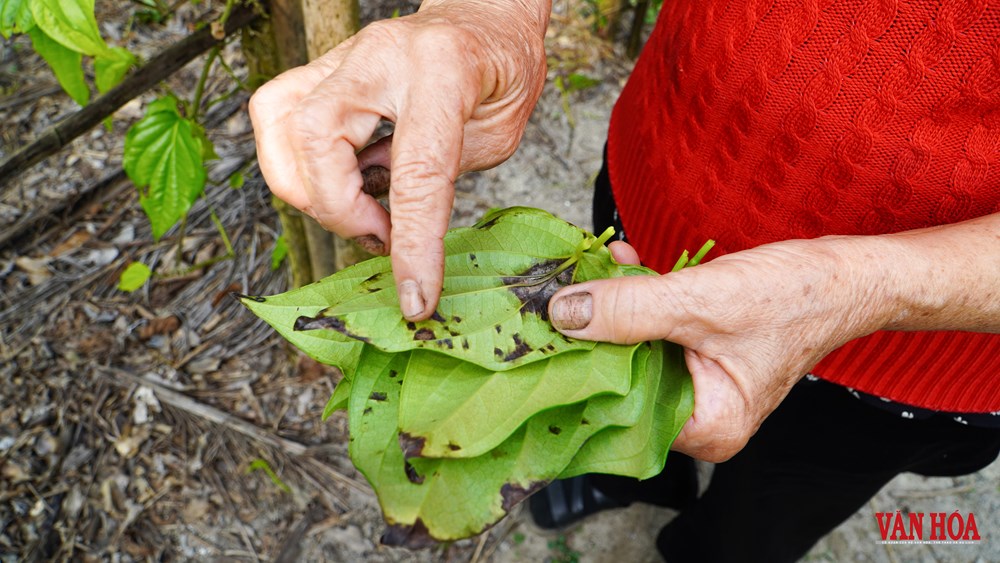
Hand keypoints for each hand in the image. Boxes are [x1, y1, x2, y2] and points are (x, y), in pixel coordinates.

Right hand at [249, 1, 549, 319]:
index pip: (416, 170)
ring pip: (278, 122)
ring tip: (358, 212)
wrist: (483, 19)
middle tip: (382, 237)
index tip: (415, 297)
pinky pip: (275, 114)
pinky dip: (291, 163)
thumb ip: (442, 183)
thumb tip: (393, 234)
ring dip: (306, 188)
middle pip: (316, 138)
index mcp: (443, 70)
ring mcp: (343, 54)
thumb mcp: (498, 135)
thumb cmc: (500, 72)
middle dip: (338, 210)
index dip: (412, 243)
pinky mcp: (321, 67)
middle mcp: (380, 53)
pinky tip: (334, 181)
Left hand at [548, 239, 888, 461]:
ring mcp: (698, 385)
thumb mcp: (700, 301)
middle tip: (562, 293)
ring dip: (613, 308)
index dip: (586, 367)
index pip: (622, 408)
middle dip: (595, 332)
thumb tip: (564, 313)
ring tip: (590, 271)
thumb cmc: (795, 297)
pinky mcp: (697, 354)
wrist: (846, 274)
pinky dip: (637, 299)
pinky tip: (622, 264)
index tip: (550, 330)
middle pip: (623, 378)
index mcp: (707, 428)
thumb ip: (629, 309)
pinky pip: (653, 330)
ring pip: (633, 349)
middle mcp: (699, 416)